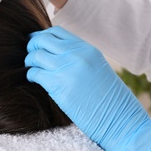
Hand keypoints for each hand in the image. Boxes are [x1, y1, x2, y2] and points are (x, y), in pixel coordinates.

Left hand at [25, 26, 150, 150]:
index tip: (36, 42)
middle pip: (42, 40)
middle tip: (30, 54)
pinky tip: (34, 79)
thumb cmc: (108, 97)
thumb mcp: (96, 66)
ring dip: (29, 61)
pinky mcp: (58, 86)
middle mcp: (76, 54)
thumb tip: (54, 50)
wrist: (120, 120)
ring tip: (32, 67)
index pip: (56, 31)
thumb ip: (77, 55)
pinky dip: (30, 75)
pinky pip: (34, 73)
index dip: (41, 35)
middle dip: (32, 45)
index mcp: (86, 48)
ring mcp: (66, 69)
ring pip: (35, 55)